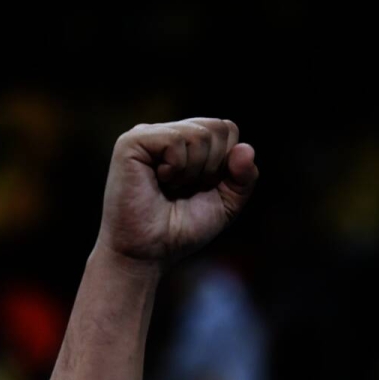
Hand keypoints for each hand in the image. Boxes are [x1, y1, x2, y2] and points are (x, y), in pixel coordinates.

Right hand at [95, 118, 258, 265]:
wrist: (149, 252)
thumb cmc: (183, 229)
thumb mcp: (227, 203)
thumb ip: (244, 177)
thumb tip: (246, 148)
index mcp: (189, 143)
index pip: (226, 129)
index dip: (228, 162)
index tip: (206, 186)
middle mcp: (168, 133)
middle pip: (218, 127)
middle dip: (214, 166)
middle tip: (187, 188)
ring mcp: (149, 134)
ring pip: (199, 134)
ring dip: (194, 171)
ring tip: (172, 186)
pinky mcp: (132, 142)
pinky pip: (175, 141)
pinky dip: (177, 168)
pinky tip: (159, 180)